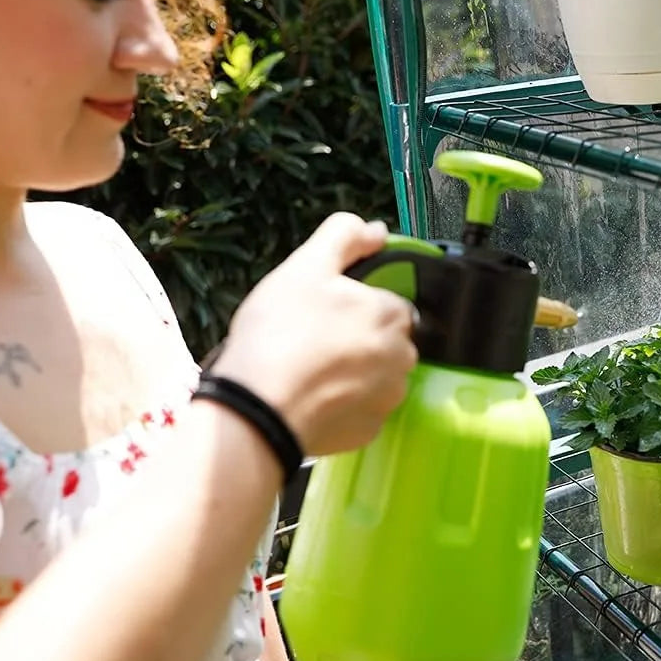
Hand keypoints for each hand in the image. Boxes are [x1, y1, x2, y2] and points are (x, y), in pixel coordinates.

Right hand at [215, 213, 416, 457]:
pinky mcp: (371, 431)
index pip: (386, 303)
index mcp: (392, 314)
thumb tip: (375, 229)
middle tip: (311, 341)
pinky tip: (312, 398)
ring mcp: (388, 398)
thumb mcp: (305, 267)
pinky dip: (343, 405)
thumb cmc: (279, 333)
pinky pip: (362, 410)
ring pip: (376, 376)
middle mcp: (402, 358)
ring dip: (352, 372)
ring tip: (309, 371)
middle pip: (385, 341)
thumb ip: (343, 236)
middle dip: (357, 339)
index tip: (322, 313)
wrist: (258, 408)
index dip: (354, 305)